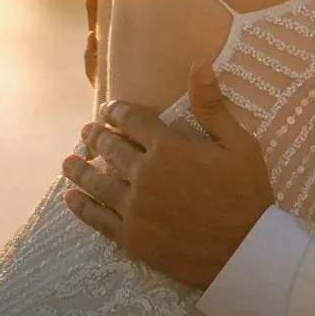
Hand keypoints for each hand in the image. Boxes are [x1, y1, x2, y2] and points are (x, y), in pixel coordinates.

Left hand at [61, 65, 275, 288]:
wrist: (245, 250)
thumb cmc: (246, 194)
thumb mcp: (240, 145)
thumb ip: (212, 106)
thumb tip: (199, 64)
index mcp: (169, 148)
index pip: (132, 121)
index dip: (117, 112)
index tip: (108, 109)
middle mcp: (144, 174)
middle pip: (111, 149)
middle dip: (97, 137)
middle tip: (86, 132)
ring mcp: (134, 207)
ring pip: (97, 182)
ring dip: (80, 168)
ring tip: (67, 161)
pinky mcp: (131, 236)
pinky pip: (97, 218)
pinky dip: (81, 206)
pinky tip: (71, 198)